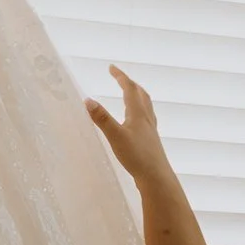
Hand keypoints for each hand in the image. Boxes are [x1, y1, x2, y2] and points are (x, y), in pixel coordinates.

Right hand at [85, 66, 172, 187]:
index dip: (120, 77)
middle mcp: (147, 118)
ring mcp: (150, 129)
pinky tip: (136, 121)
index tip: (111, 68)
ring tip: (129, 94)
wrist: (156, 177)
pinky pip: (146, 118)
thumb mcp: (116, 136)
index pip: (130, 89)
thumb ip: (102, 119)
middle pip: (141, 94)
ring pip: (145, 106)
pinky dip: (139, 111)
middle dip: (129, 84)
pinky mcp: (150, 140)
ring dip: (137, 96)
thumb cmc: (137, 156)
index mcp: (138, 113)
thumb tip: (88, 100)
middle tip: (119, 78)